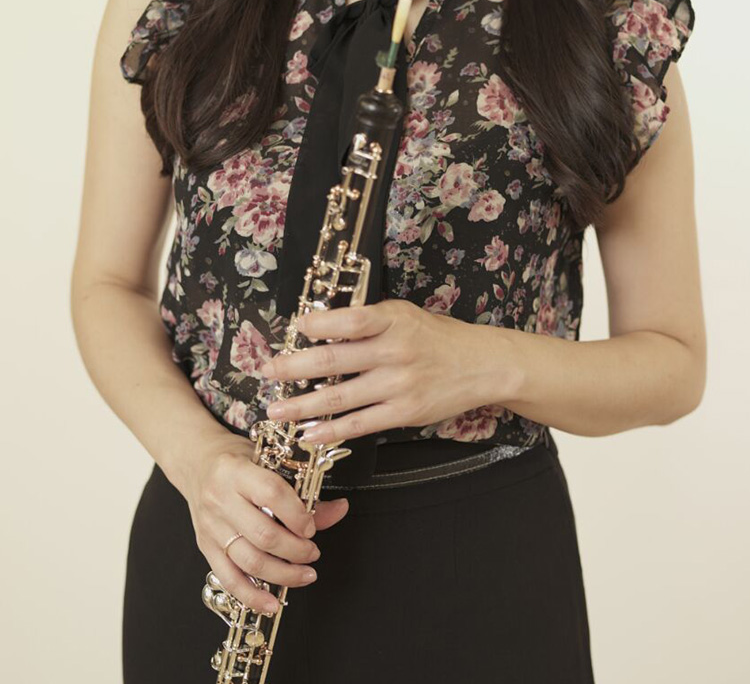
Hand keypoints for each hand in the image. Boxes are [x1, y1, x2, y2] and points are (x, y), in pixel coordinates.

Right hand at [181, 431, 350, 615]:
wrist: (195, 461)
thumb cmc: (235, 459)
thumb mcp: (267, 462)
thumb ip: (301, 490)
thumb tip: (338, 509)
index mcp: (236, 471)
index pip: (271, 494)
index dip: (297, 514)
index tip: (312, 526)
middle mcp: (220, 499)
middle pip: (263, 534)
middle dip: (296, 550)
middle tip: (313, 553)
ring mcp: (211, 526)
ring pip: (249, 560)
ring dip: (283, 574)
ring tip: (304, 574)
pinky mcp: (206, 548)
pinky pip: (229, 579)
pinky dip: (252, 595)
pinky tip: (272, 602)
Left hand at [261, 298, 498, 443]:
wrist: (482, 364)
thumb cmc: (436, 336)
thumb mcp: (404, 314)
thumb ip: (368, 321)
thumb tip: (320, 326)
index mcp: (393, 320)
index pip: (352, 321)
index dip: (321, 323)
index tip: (295, 326)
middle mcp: (395, 352)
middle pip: (335, 361)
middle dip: (295, 367)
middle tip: (267, 370)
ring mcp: (399, 385)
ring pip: (342, 398)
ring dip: (303, 405)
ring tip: (276, 409)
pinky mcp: (404, 413)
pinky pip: (360, 424)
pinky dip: (331, 431)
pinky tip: (308, 434)